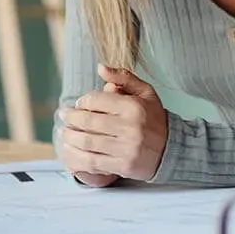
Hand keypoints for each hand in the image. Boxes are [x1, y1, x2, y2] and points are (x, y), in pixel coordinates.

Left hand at [58, 64, 168, 183]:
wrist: (171, 149)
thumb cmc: (153, 118)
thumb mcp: (145, 93)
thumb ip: (124, 78)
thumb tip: (100, 68)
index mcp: (134, 106)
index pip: (97, 100)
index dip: (83, 101)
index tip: (78, 104)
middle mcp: (130, 127)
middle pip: (89, 122)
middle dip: (71, 118)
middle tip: (63, 116)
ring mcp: (126, 148)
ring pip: (87, 142)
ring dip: (69, 138)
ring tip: (63, 133)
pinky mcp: (122, 165)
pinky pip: (91, 162)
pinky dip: (76, 157)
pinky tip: (69, 151)